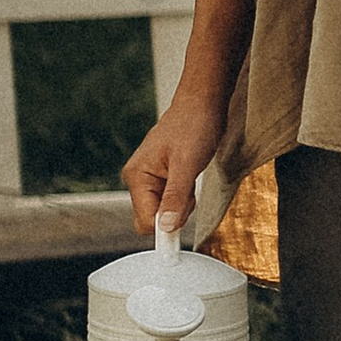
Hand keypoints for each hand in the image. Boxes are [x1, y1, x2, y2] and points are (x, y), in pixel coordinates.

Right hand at [122, 94, 227, 242]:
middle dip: (175, 214)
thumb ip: (175, 197)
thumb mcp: (188, 164)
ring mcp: (150, 178)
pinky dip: (184, 196)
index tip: (181, 236)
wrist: (203, 103)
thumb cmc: (194, 125)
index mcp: (137, 176)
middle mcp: (139, 179)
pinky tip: (190, 177)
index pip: (145, 221)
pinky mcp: (163, 177)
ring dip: (182, 203)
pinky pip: (171, 200)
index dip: (164, 229)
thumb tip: (166, 227)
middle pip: (153, 219)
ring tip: (191, 178)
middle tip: (189, 192)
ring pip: (164, 211)